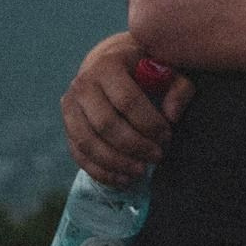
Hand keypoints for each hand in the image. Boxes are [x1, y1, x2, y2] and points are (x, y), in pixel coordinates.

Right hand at [61, 33, 196, 185]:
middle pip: (105, 124)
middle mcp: (83, 84)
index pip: (127, 100)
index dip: (149, 123)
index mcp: (108, 65)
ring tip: (141, 171)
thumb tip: (172, 117)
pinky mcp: (67, 126)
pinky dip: (100, 172)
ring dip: (116, 163)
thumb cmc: (145, 70)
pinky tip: (123, 180)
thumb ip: (178, 89)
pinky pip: (79, 154)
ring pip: (88, 142)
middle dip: (134, 146)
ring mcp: (70, 106)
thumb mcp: (169, 71)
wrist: (110, 65)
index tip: (167, 137)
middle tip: (157, 156)